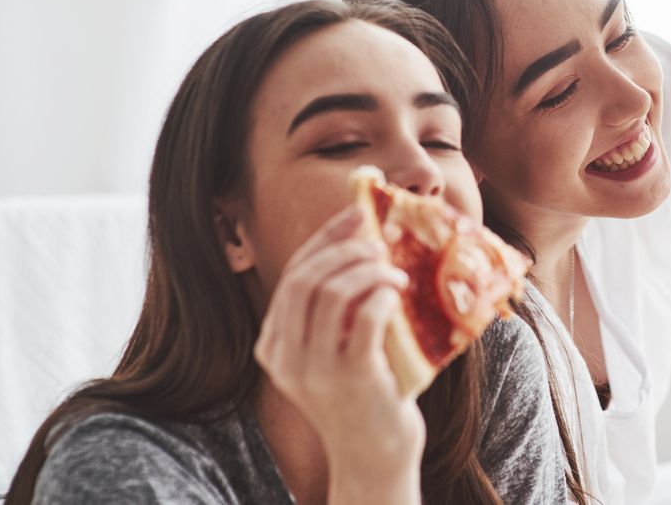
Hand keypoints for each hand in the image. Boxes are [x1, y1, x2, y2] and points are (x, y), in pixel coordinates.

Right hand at [254, 205, 423, 489]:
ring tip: (394, 271)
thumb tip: (368, 243)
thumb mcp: (334, 351)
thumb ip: (335, 311)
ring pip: (330, 293)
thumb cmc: (364, 393)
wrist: (374, 456)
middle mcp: (285, 358)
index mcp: (273, 346)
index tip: (357, 214)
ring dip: (367, 270)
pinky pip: (364, 319)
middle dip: (344, 248)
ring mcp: (316, 371)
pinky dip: (382, 295)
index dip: (325, 239)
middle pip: (304, 279)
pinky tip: (397, 293)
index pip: (292, 275)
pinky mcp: (351, 379)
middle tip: (378, 242)